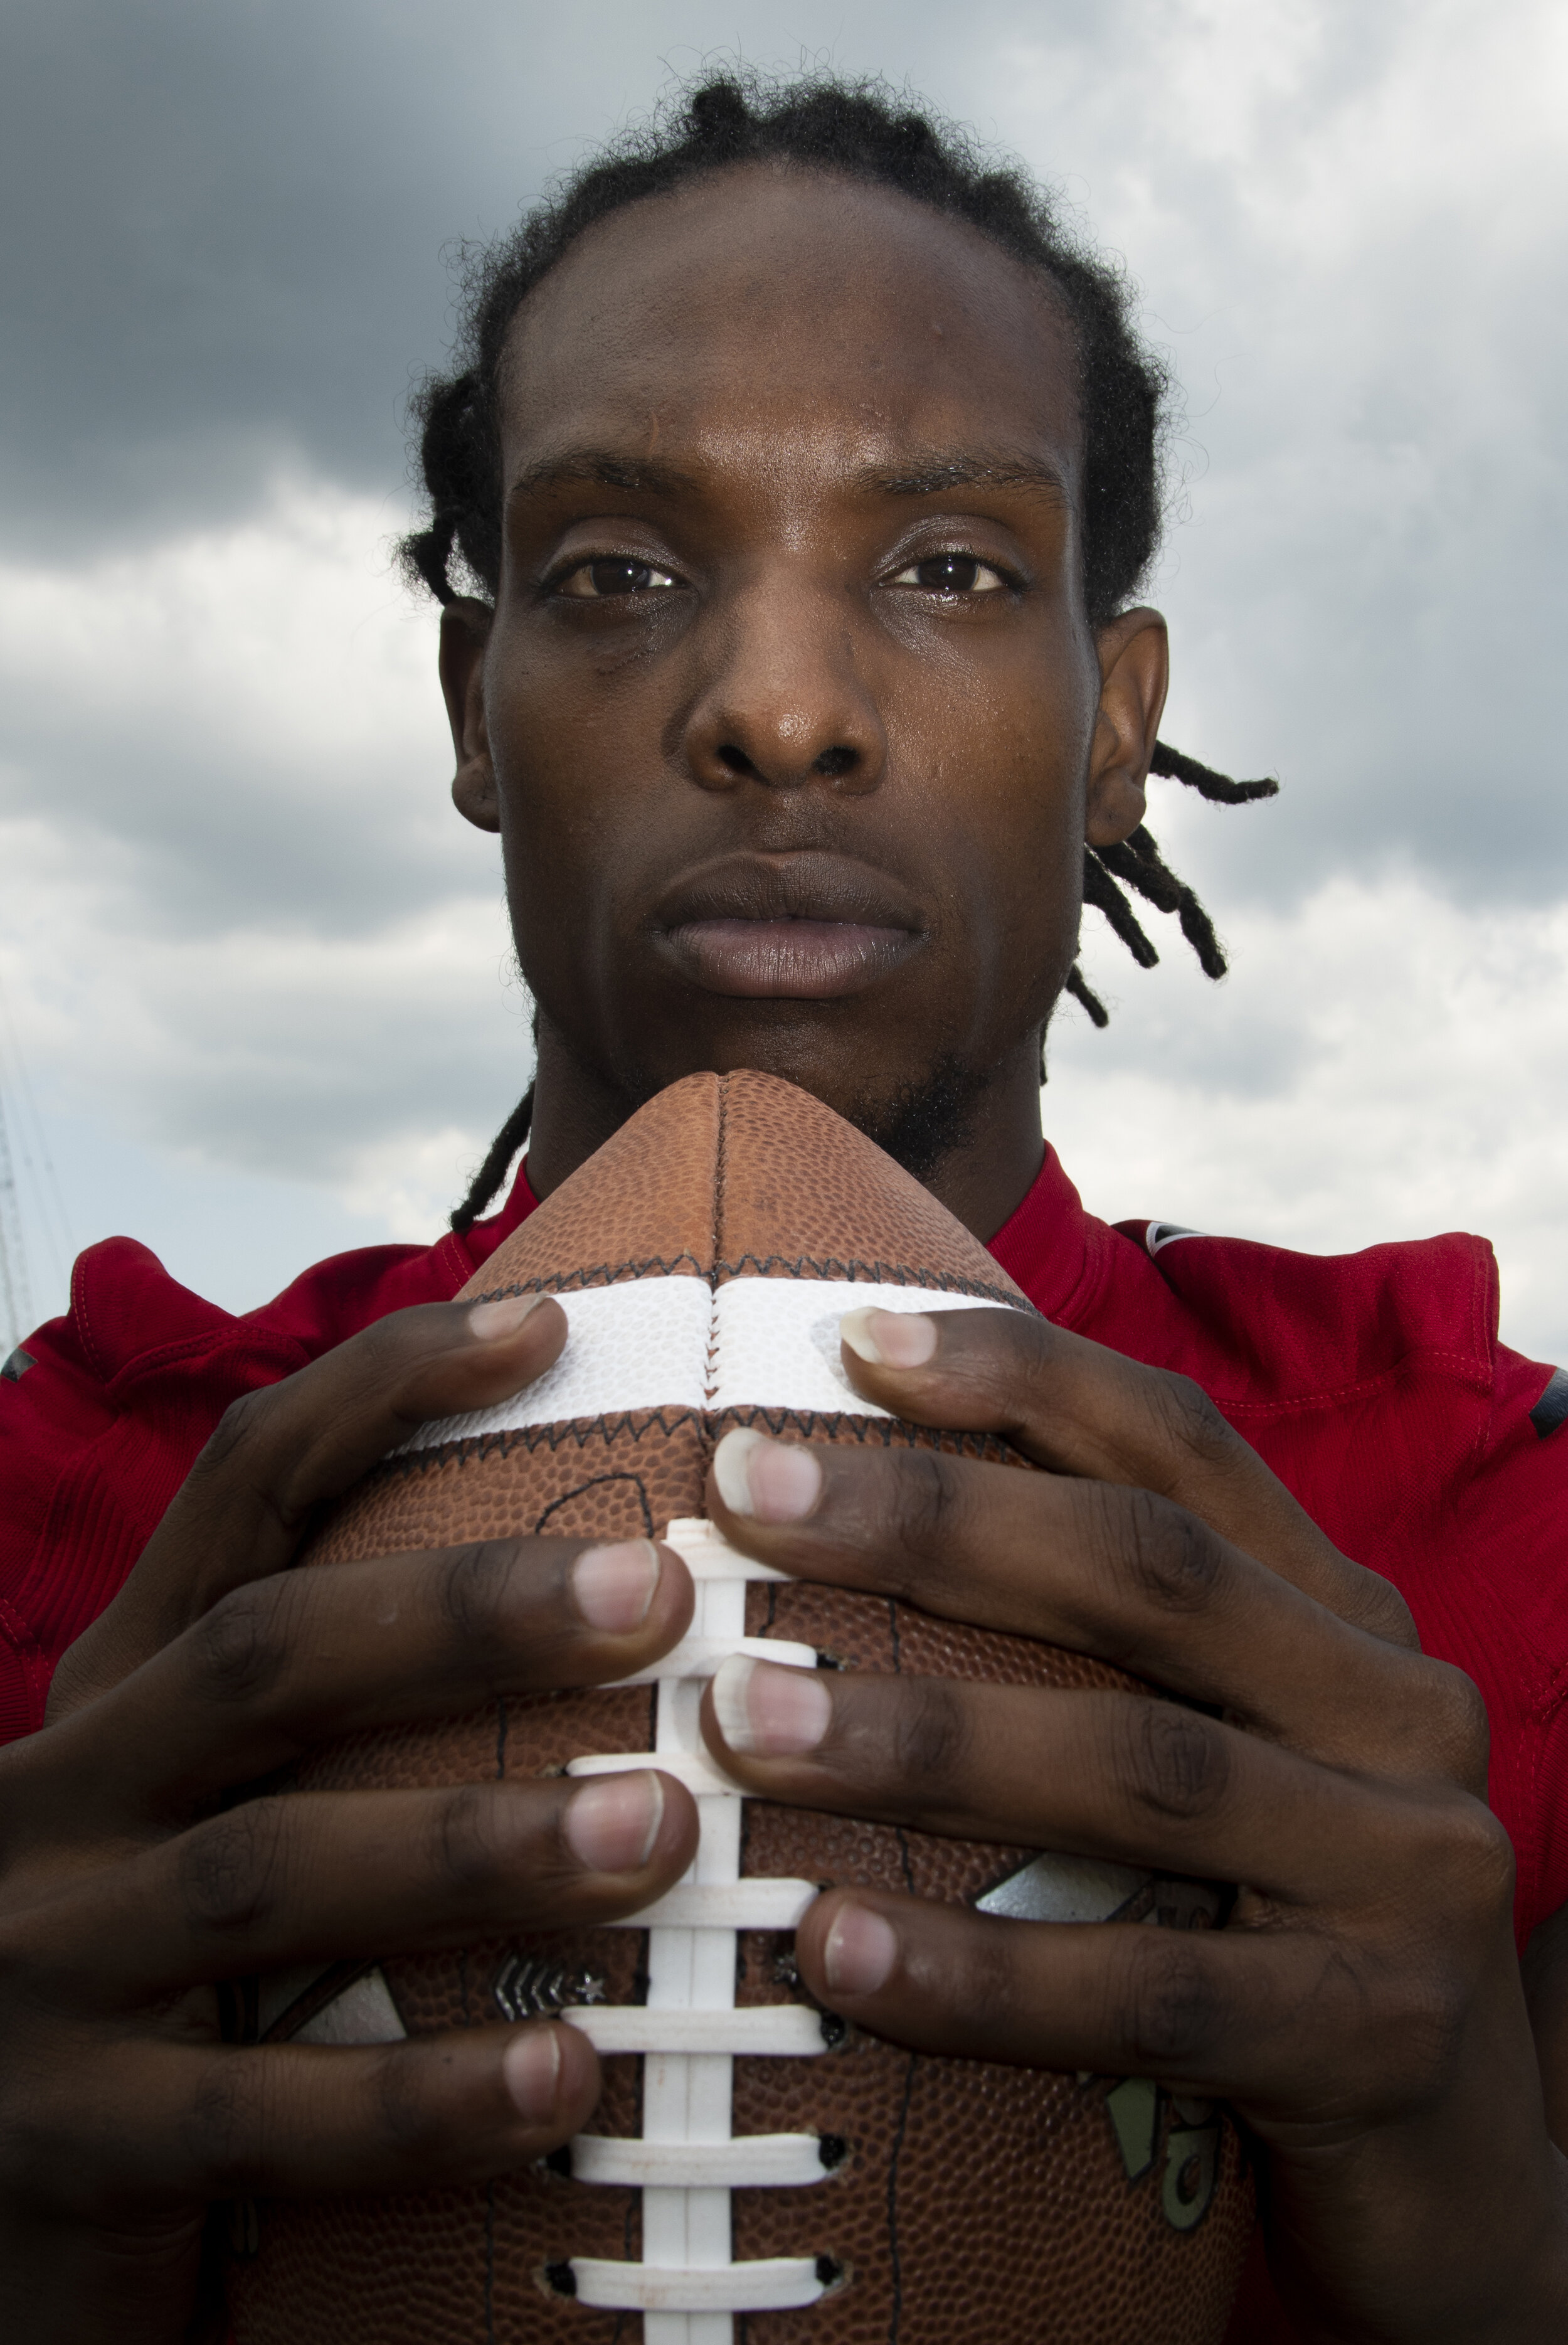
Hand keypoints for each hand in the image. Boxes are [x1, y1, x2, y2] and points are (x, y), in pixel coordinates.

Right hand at [0, 1294, 698, 2342]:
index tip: (551, 1326)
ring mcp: (46, 1967)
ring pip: (267, 1873)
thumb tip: (589, 1583)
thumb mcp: (202, 1806)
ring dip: (472, 1846)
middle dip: (462, 1614)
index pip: (241, 1491)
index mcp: (116, 1694)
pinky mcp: (68, 2147)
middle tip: (658, 1595)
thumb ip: (334, 1712)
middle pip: (264, 1658)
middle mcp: (61, 1797)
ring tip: (659, 1828)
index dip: (383, 1393)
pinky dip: (420, 2102)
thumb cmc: (151, 1970)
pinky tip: (568, 2082)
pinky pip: (259, 2120)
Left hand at [699, 1306, 1567, 2343]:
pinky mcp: (1378, 2035)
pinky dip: (983, 1972)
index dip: (1023, 1380)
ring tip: (739, 1719)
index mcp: (1343, 1619)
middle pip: (1148, 1573)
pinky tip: (835, 1952)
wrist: (1457, 2178)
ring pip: (1141, 1767)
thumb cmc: (1273, 1929)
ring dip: (924, 1736)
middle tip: (741, 1486)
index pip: (1182, 1449)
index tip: (854, 1338)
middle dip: (932, 1518)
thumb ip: (1100, 1651)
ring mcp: (1407, 1869)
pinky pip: (1152, 1991)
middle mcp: (1393, 1710)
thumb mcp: (1216, 1759)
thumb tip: (839, 1527)